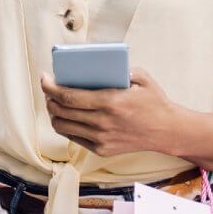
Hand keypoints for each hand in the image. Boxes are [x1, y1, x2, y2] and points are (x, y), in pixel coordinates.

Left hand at [40, 69, 181, 156]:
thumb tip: (97, 63)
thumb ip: (121, 68)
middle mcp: (102, 123)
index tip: (44, 78)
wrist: (168, 132)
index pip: (68, 96)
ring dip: (54, 113)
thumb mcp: (141, 77)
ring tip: (54, 102)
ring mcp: (101, 139)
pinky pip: (74, 137)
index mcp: (110, 102)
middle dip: (49, 98)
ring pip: (63, 126)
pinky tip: (66, 115)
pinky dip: (65, 125)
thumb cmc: (154, 102)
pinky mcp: (102, 150)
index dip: (50, 87)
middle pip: (61, 111)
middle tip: (48, 88)